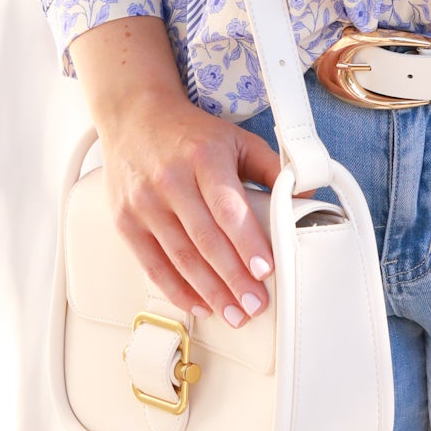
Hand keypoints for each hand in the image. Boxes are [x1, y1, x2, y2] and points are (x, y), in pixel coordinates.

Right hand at [68, 16, 282, 325]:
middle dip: (232, 279)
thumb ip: (271, 167)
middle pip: (205, 240)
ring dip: (209, 291)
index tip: (265, 270)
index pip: (228, 207)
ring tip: (234, 314)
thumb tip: (305, 194)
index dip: (247, 242)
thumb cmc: (191, 134)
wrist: (134, 116)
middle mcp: (171, 181)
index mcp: (204, 158)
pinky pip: (152, 264)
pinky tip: (199, 305)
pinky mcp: (125, 221)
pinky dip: (176, 289)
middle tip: (255, 305)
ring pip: (179, 257)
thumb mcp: (236, 139)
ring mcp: (144, 203)